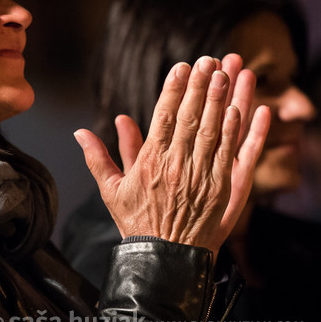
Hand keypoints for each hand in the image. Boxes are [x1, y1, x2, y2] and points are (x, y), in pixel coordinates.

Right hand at [74, 55, 269, 252]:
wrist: (165, 260)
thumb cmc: (137, 224)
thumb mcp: (111, 192)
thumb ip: (98, 158)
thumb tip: (81, 132)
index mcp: (150, 163)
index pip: (164, 117)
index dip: (174, 89)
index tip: (181, 67)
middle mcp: (177, 166)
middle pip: (191, 117)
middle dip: (200, 86)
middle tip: (208, 61)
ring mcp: (201, 177)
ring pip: (213, 130)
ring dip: (220, 100)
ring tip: (225, 73)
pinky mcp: (221, 189)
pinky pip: (231, 154)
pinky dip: (235, 130)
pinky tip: (240, 109)